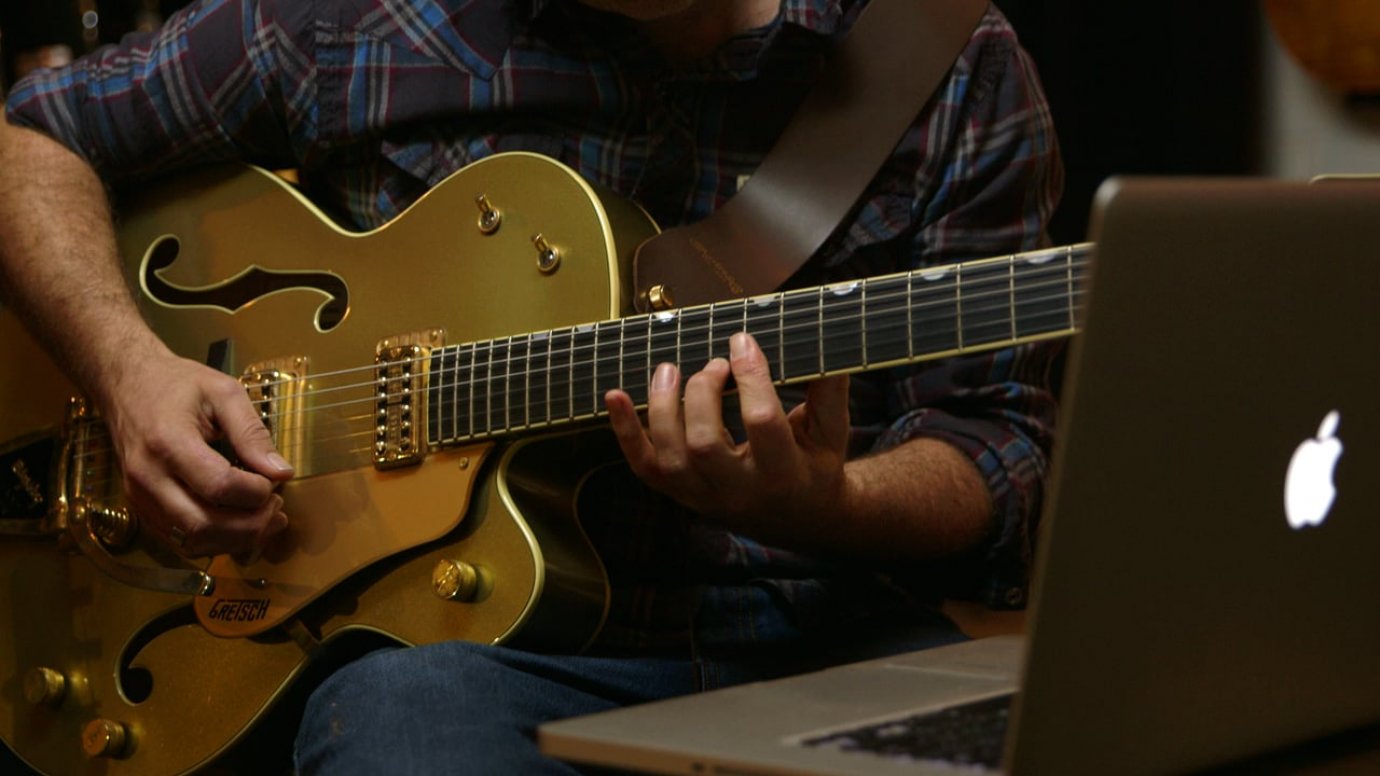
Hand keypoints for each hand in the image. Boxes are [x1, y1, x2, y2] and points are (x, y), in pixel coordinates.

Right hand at [101, 350, 293, 556]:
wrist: (127, 384)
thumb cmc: (174, 383)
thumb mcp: (223, 392)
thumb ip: (252, 432)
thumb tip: (281, 472)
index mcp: (167, 442)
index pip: (218, 486)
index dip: (255, 492)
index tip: (274, 481)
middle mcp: (148, 476)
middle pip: (203, 524)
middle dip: (250, 525)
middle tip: (276, 508)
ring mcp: (139, 496)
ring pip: (191, 540)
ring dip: (235, 538)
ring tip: (265, 518)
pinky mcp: (141, 506)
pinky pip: (179, 539)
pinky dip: (214, 539)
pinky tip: (238, 524)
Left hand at [605, 332, 850, 541]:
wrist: (801, 518)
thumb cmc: (816, 464)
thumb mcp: (833, 432)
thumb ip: (829, 389)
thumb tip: (822, 336)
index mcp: (783, 473)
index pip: (761, 422)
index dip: (751, 376)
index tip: (743, 340)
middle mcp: (739, 491)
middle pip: (704, 442)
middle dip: (703, 391)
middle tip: (715, 363)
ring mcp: (705, 497)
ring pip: (670, 457)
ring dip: (661, 407)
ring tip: (669, 369)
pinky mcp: (683, 495)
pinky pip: (645, 467)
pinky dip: (626, 433)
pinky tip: (614, 398)